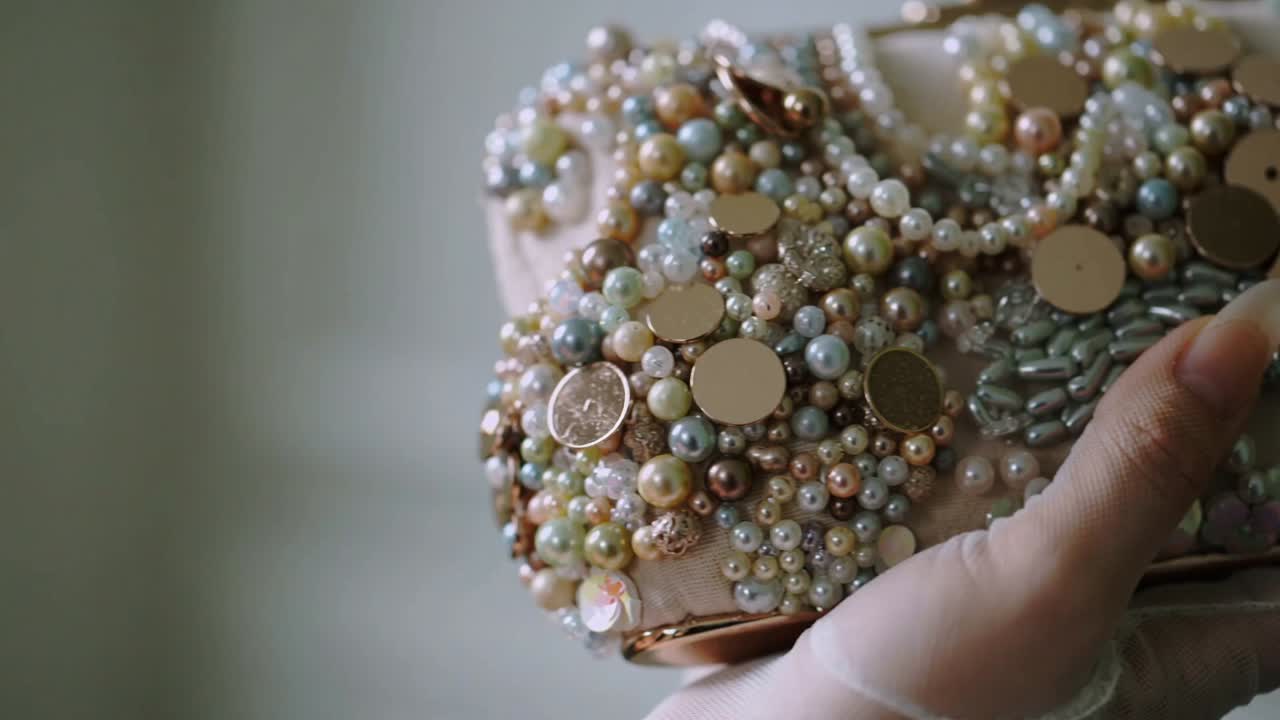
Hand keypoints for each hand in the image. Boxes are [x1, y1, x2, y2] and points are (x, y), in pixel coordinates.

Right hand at [647, 279, 1279, 719]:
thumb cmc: (924, 695)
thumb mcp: (1047, 582)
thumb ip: (1144, 470)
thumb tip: (1243, 336)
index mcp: (1198, 649)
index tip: (1264, 344)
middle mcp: (1142, 624)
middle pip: (1217, 498)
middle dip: (1204, 409)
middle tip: (1186, 310)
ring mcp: (1062, 597)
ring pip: (1122, 481)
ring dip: (1115, 409)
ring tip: (1107, 317)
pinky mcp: (990, 569)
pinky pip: (1039, 483)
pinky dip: (1037, 428)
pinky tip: (1013, 372)